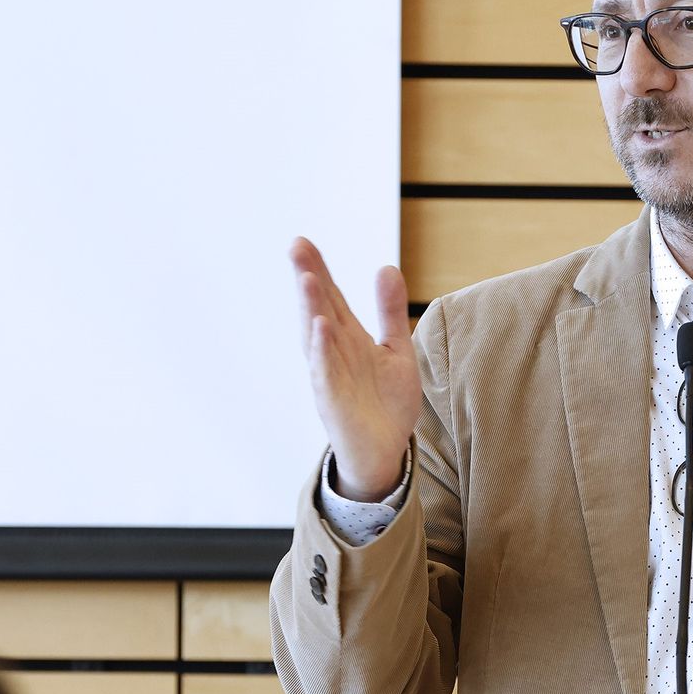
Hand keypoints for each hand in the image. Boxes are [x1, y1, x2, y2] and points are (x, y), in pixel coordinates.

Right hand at [289, 237, 418, 500]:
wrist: (385, 451)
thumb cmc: (386, 402)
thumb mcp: (396, 349)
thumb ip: (390, 311)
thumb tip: (385, 267)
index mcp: (348, 338)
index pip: (331, 297)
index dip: (318, 269)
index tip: (302, 241)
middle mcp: (333, 352)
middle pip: (318, 309)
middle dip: (308, 279)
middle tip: (296, 247)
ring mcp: (330, 375)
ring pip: (317, 337)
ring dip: (311, 308)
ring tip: (309, 279)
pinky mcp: (333, 400)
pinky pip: (325, 372)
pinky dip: (322, 351)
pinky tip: (320, 327)